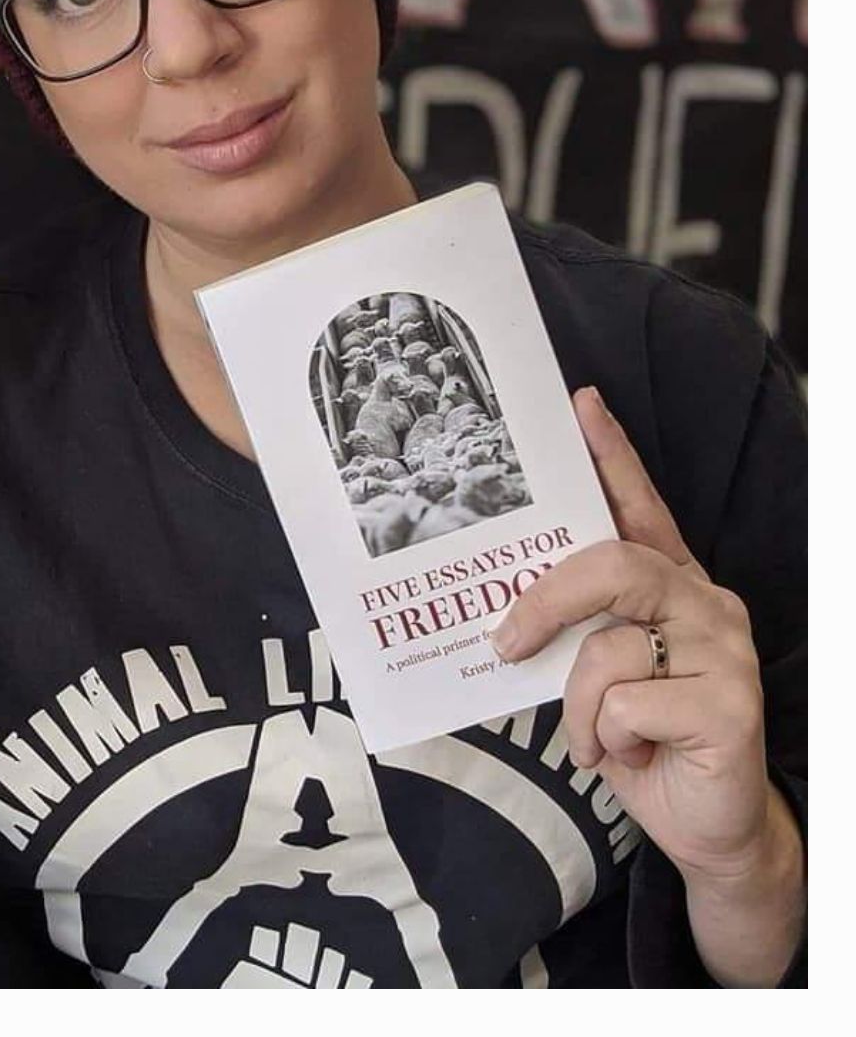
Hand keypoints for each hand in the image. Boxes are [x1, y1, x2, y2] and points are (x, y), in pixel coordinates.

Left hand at [492, 389, 785, 896]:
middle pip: (613, 564)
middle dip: (546, 599)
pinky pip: (628, 703)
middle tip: (506, 641)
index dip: (610, 453)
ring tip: (594, 737)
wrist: (706, 826)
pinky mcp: (731, 706)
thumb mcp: (595, 670)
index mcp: (670, 584)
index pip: (638, 506)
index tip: (578, 402)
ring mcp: (724, 652)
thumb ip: (572, 627)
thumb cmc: (640, 736)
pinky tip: (634, 754)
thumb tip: (498, 603)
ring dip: (581, 704)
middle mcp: (705, 604)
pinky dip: (608, 737)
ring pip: (609, 647)